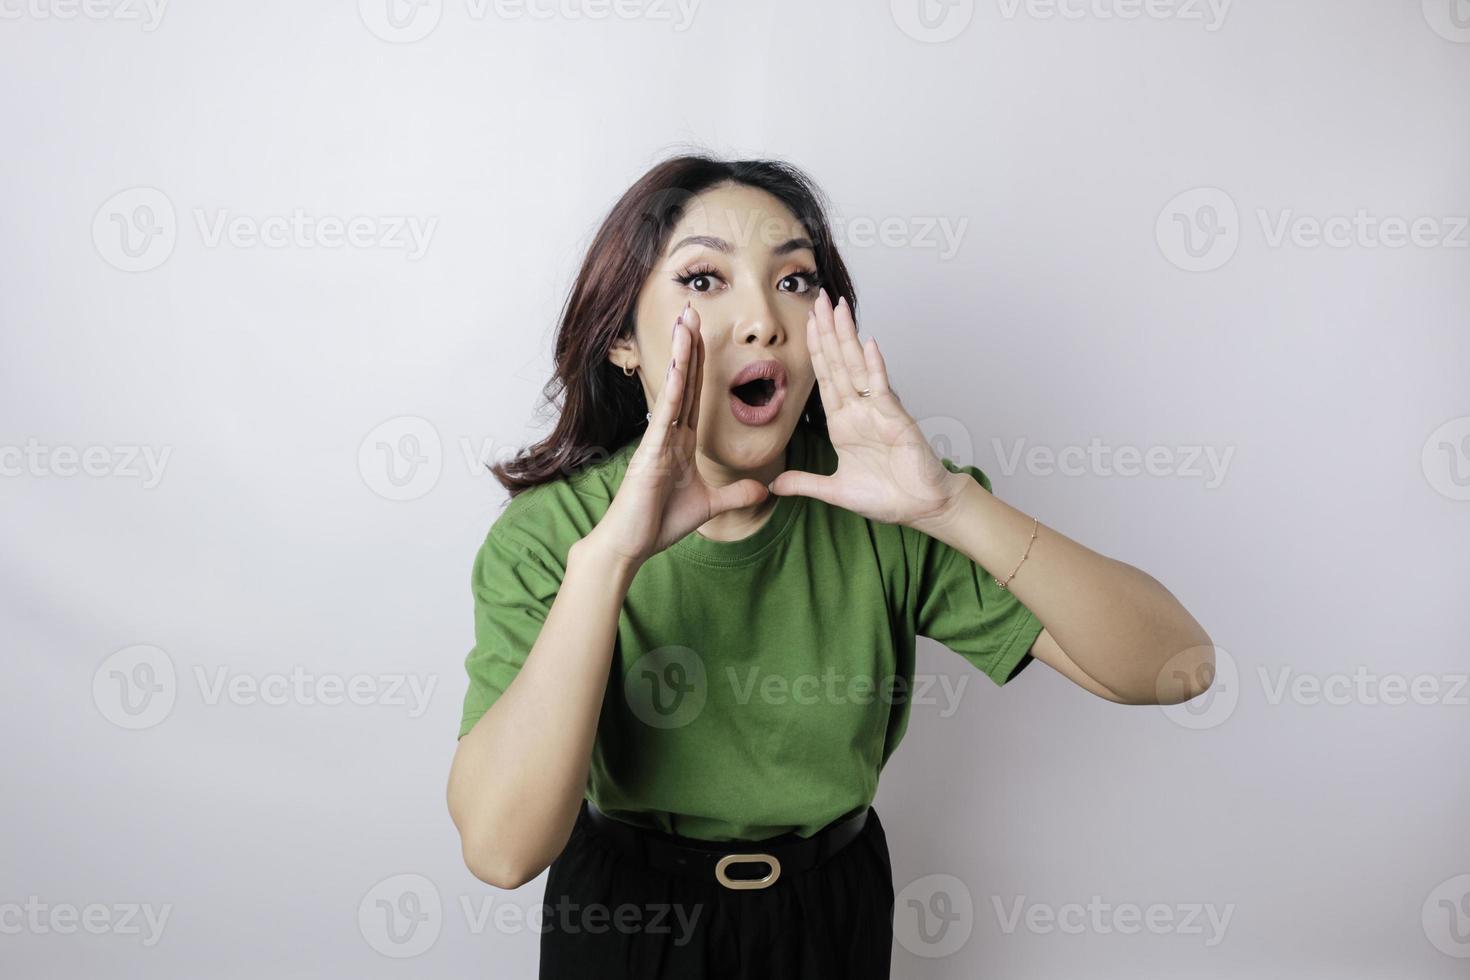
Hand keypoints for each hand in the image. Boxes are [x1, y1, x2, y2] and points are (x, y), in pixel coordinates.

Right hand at [582, 303, 769, 567]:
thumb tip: (763, 488)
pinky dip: (675, 390)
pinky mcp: (651, 453)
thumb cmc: (659, 524)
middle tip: (694, 310)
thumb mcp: (709, 506)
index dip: (701, 363)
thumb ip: (735, 494)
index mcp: (681, 442)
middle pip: (686, 381)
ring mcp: (658, 440)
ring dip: (683, 355)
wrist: (630, 545)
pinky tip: (682, 365)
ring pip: (676, 390)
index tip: (704, 334)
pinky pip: (667, 415)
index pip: (695, 394)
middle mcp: (669, 434)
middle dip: (690, 346)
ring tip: (686, 322)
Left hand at [768, 288, 963, 527]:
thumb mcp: (835, 491)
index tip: (805, 324)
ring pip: (857, 367)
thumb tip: (774, 486)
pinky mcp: (896, 419)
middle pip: (838, 363)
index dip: (814, 351)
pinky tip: (868, 343)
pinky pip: (882, 388)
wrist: (921, 508)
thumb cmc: (887, 496)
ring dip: (846, 337)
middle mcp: (859, 410)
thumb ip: (805, 484)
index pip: (825, 378)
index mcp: (843, 423)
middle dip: (827, 331)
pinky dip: (875, 366)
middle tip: (818, 299)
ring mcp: (878, 411)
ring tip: (838, 308)